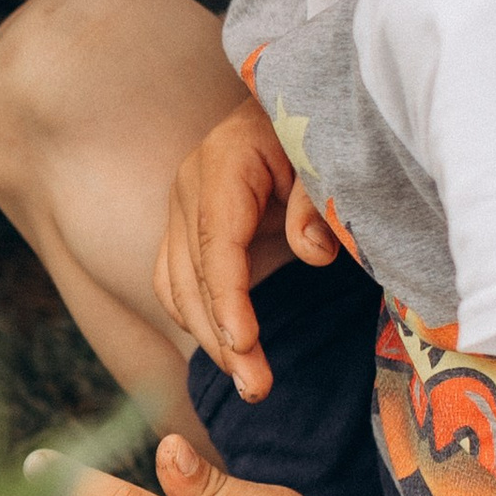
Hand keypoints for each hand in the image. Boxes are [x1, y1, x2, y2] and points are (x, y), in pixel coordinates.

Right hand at [152, 100, 338, 403]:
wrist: (289, 107)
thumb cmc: (313, 130)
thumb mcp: (322, 156)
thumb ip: (316, 204)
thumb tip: (311, 253)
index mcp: (221, 165)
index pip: (216, 247)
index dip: (228, 302)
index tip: (246, 347)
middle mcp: (188, 188)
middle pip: (191, 278)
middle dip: (220, 339)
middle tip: (256, 388)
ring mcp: (180, 208)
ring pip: (176, 288)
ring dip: (206, 338)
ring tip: (247, 380)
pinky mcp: (182, 226)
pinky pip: (173, 282)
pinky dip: (193, 319)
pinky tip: (224, 348)